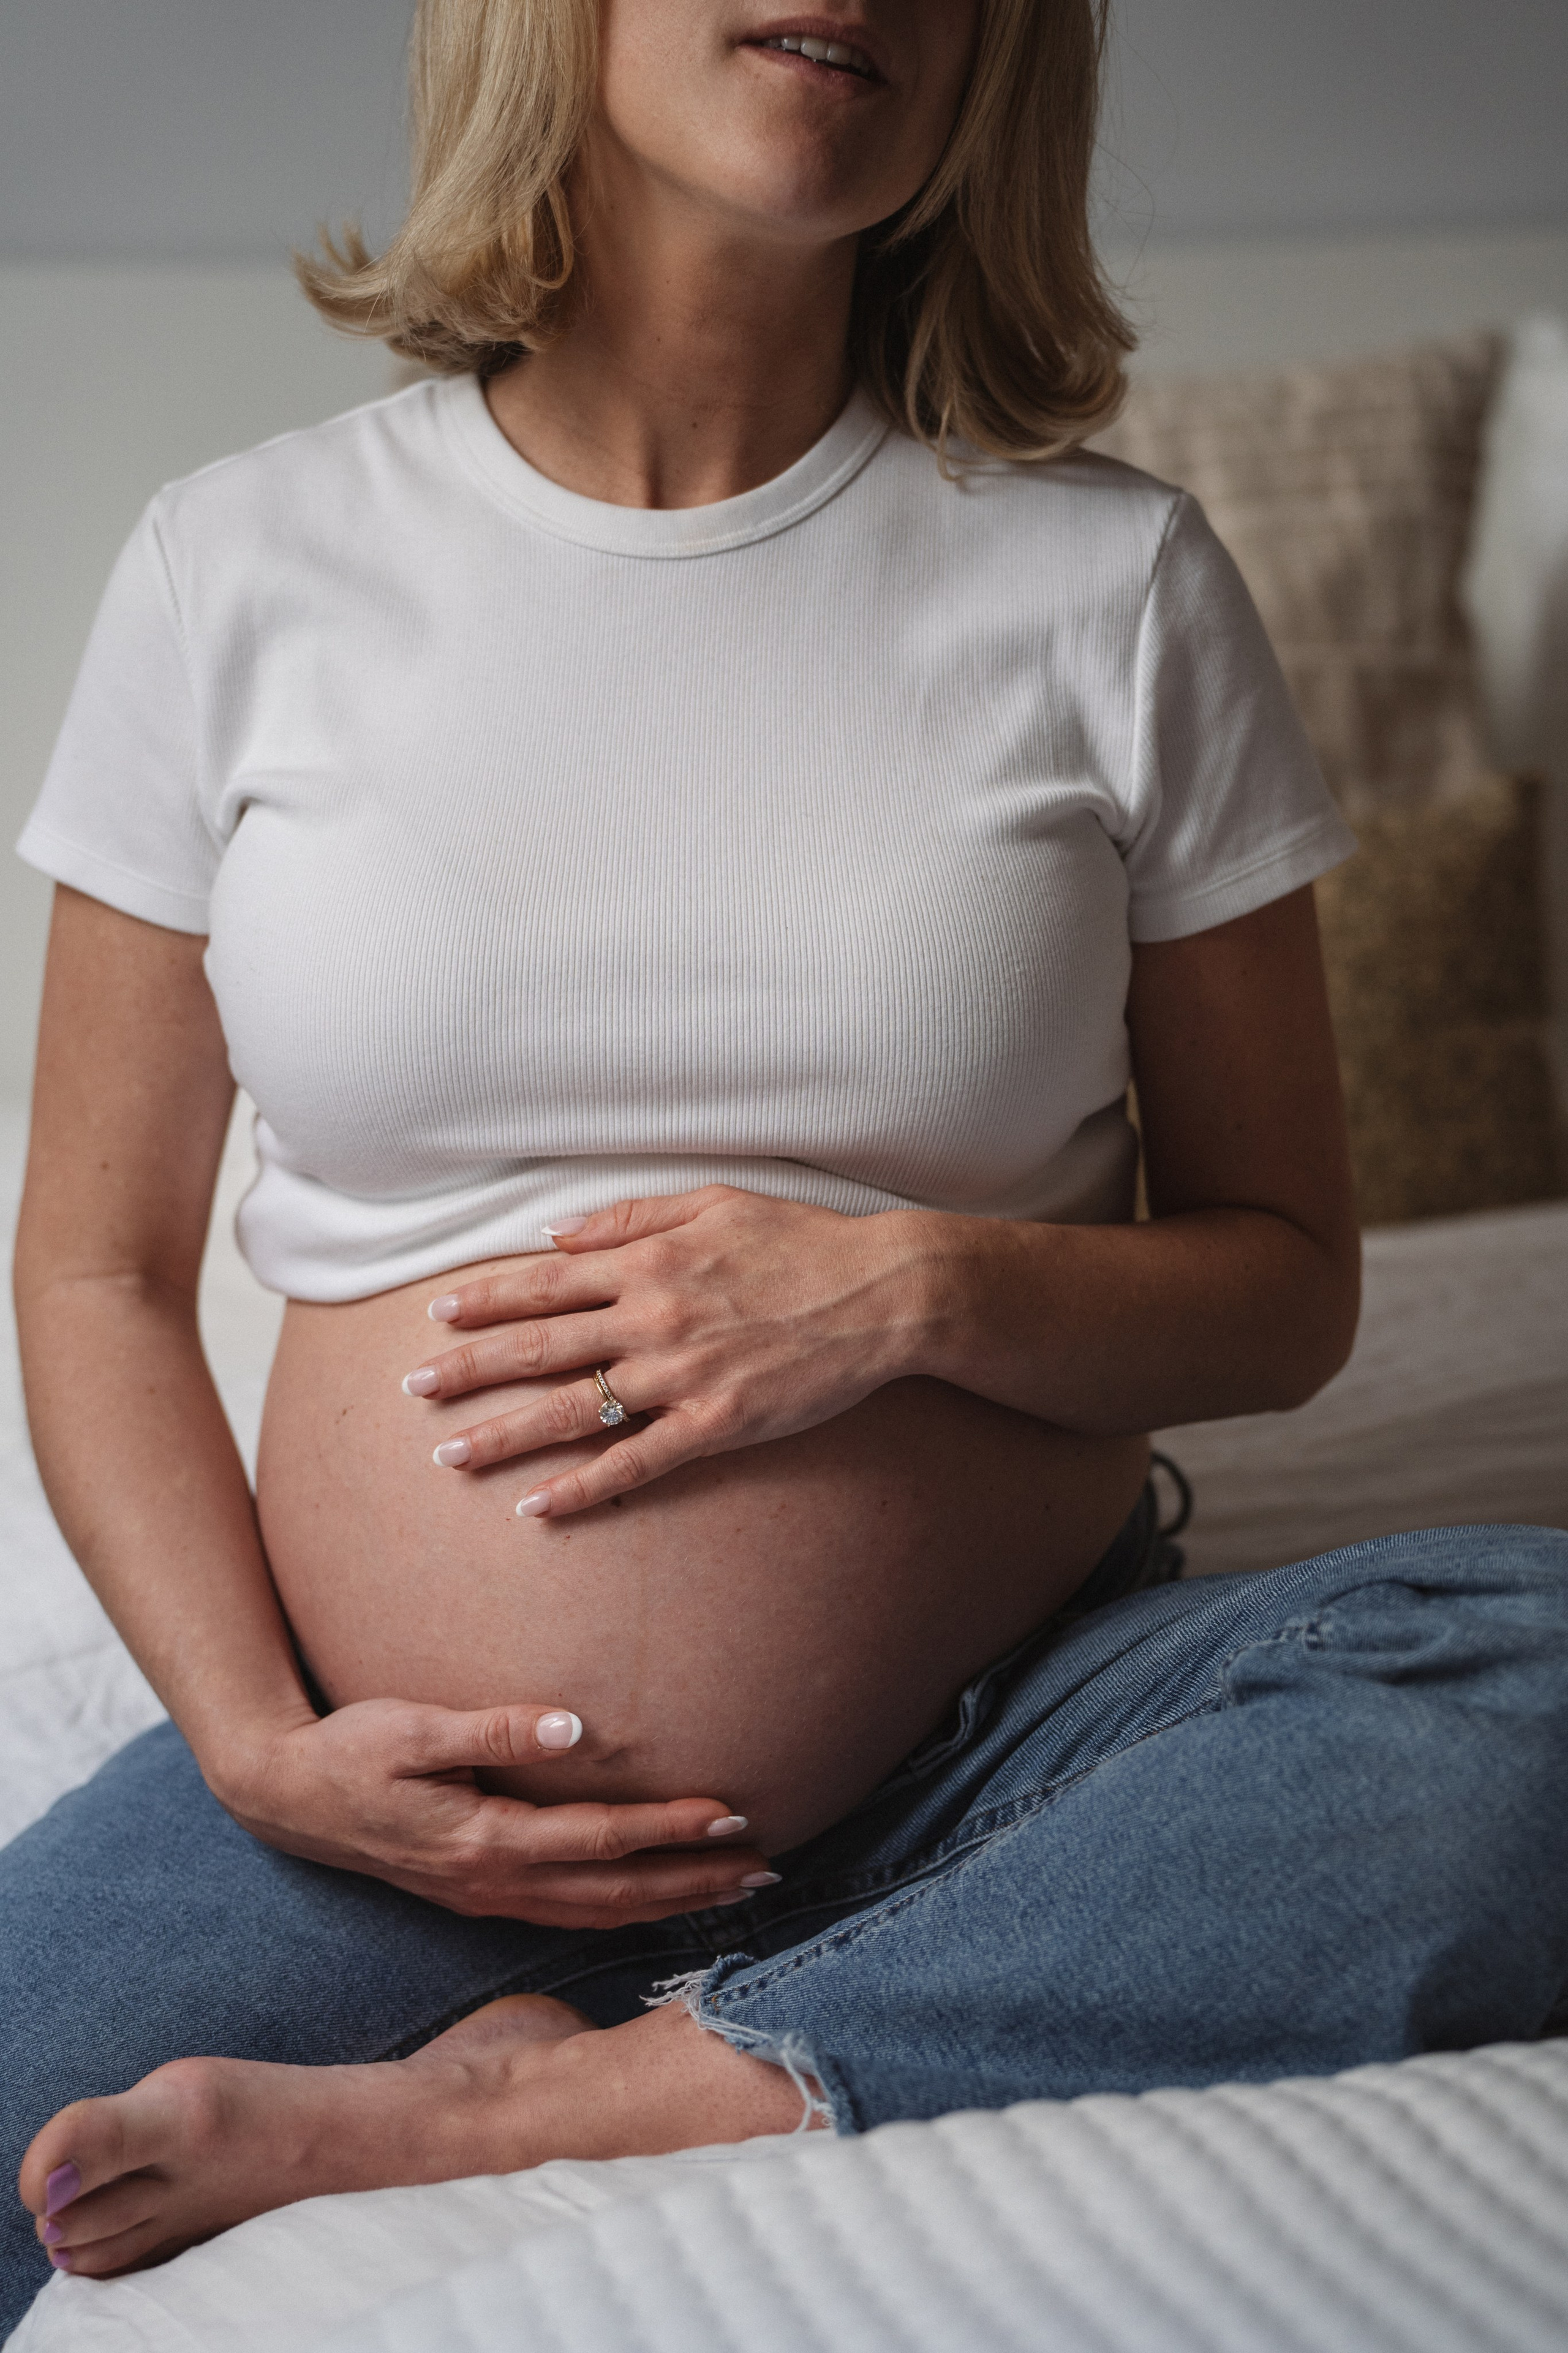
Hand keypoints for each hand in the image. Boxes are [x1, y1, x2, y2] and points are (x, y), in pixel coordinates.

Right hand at [215, 1694, 771, 1924]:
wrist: (285, 1796)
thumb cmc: (350, 1751)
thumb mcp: (412, 1727)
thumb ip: (493, 1728)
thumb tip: (572, 1725)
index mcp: (485, 1841)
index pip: (602, 1840)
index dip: (672, 1829)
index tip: (735, 1813)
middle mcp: (494, 1883)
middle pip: (616, 1893)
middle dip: (696, 1882)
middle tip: (768, 1868)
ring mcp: (488, 1899)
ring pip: (599, 1913)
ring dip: (670, 1903)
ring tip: (737, 1889)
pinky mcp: (480, 1896)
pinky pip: (572, 1915)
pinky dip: (624, 1911)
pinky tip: (655, 1900)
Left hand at [401, 1187, 932, 1514]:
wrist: (885, 1293)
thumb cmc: (803, 1242)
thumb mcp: (715, 1202)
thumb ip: (630, 1216)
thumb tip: (554, 1235)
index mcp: (650, 1260)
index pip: (545, 1282)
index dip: (486, 1300)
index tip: (435, 1315)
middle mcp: (654, 1317)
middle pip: (541, 1347)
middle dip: (468, 1370)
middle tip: (412, 1391)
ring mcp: (682, 1375)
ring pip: (573, 1410)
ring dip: (504, 1434)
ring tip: (448, 1456)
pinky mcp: (716, 1424)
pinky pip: (635, 1463)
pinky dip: (582, 1488)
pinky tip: (537, 1507)